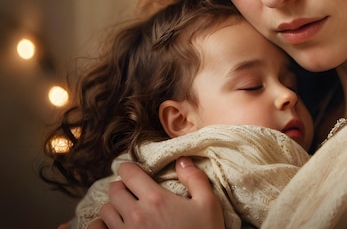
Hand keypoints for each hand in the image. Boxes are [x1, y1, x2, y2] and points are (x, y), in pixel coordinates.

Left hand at [98, 157, 224, 227]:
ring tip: (126, 209)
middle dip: (122, 187)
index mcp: (156, 199)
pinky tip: (115, 225)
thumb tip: (181, 160)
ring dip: (114, 207)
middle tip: (132, 191)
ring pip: (105, 211)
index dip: (130, 168)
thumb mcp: (208, 205)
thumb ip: (195, 178)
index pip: (129, 173)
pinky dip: (101, 226)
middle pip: (114, 191)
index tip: (134, 171)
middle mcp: (136, 215)